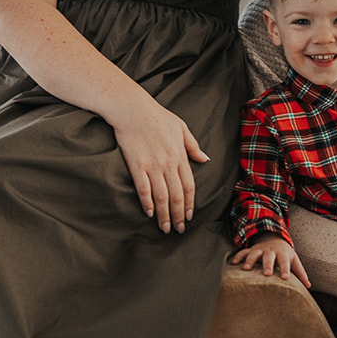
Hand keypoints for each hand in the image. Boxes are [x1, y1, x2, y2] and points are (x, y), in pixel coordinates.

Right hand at [112, 94, 208, 232]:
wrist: (132, 108)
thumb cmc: (156, 115)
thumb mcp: (181, 127)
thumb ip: (193, 145)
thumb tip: (204, 159)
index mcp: (180, 155)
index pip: (189, 186)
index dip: (189, 203)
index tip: (189, 216)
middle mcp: (168, 163)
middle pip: (177, 195)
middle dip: (179, 215)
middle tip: (179, 229)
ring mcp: (152, 165)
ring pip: (162, 196)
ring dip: (164, 214)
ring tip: (165, 228)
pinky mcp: (136, 165)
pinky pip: (143, 189)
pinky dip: (147, 202)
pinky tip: (149, 212)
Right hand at [231, 233, 310, 285]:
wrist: (275, 239)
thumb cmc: (286, 255)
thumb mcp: (294, 261)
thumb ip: (300, 273)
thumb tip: (308, 286)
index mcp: (283, 254)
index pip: (285, 262)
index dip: (285, 269)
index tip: (285, 278)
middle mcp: (271, 251)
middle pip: (269, 257)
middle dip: (267, 265)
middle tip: (267, 274)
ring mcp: (260, 250)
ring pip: (254, 253)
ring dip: (250, 260)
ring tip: (245, 269)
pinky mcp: (251, 250)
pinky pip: (243, 252)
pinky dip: (238, 257)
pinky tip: (232, 263)